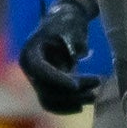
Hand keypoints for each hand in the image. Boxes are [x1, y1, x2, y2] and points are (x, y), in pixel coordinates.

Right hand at [17, 0, 100, 114]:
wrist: (65, 22)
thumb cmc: (67, 21)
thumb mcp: (71, 25)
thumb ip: (74, 38)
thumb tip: (78, 53)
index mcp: (30, 53)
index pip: (40, 71)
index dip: (57, 80)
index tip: (76, 85)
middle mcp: (30, 69)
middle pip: (47, 88)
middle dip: (71, 92)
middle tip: (95, 86)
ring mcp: (37, 79)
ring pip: (51, 98)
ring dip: (72, 101)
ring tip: (94, 96)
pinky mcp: (46, 85)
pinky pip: (53, 102)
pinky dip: (66, 106)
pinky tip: (82, 106)